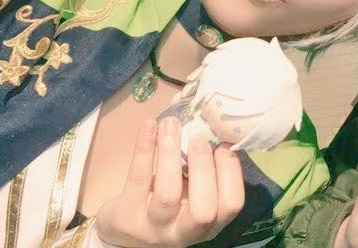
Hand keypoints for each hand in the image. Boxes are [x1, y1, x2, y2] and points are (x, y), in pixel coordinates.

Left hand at [95, 117, 244, 247]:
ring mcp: (154, 227)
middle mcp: (185, 231)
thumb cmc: (169, 204)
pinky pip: (138, 179)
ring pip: (167, 194)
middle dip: (204, 169)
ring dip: (172, 154)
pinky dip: (145, 148)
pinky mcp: (127, 216)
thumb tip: (213, 130)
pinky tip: (149, 126)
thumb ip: (204, 174)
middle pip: (203, 210)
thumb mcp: (192, 196)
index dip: (231, 173)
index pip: (231, 205)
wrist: (127, 229)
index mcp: (209, 224)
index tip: (223, 145)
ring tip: (171, 125)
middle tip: (199, 140)